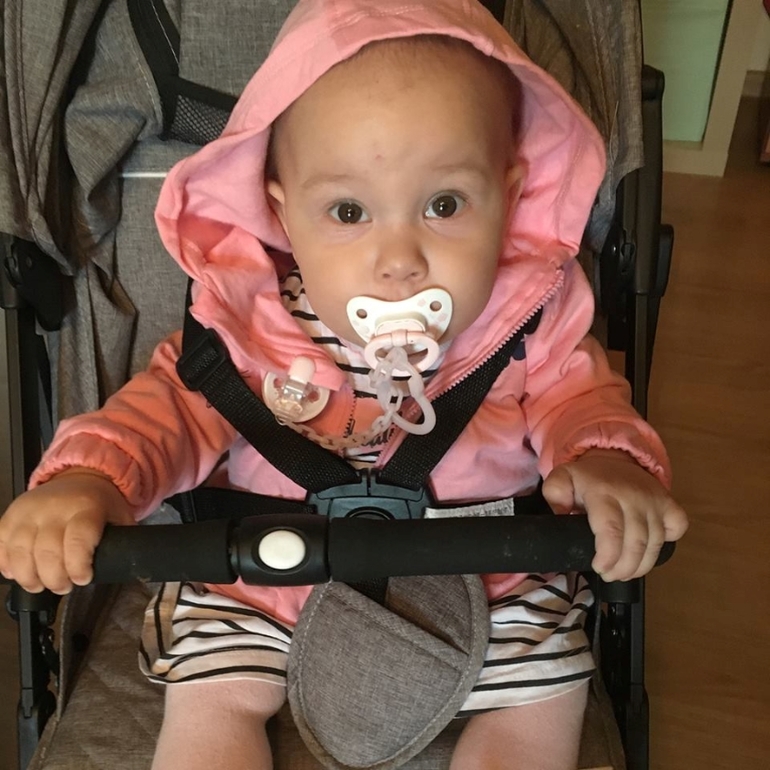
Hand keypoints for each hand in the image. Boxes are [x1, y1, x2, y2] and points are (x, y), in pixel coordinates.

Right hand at [0, 469, 133, 593]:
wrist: (80, 476)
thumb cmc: (100, 503)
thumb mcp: (120, 517)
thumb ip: (123, 541)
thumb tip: (125, 568)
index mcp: (86, 507)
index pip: (78, 539)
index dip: (78, 565)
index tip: (83, 579)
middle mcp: (55, 508)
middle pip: (47, 551)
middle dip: (55, 578)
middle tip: (63, 587)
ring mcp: (29, 510)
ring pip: (20, 551)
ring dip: (28, 577)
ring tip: (40, 585)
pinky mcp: (10, 515)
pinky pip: (0, 544)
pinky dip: (5, 564)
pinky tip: (16, 573)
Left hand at [542, 449, 687, 580]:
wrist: (613, 457)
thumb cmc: (586, 478)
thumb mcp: (560, 481)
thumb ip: (555, 497)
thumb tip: (562, 517)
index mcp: (604, 492)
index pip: (611, 530)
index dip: (608, 557)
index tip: (599, 568)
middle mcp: (633, 496)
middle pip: (636, 542)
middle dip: (623, 568)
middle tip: (609, 575)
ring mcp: (655, 500)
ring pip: (655, 542)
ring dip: (641, 565)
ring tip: (624, 572)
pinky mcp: (670, 503)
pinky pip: (677, 527)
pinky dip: (667, 543)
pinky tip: (649, 550)